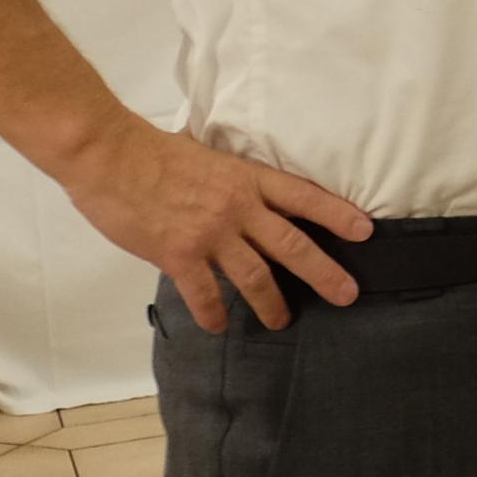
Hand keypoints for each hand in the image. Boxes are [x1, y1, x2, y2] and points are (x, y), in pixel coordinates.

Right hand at [59, 114, 373, 333]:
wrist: (110, 156)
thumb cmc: (154, 151)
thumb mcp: (208, 154)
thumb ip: (230, 176)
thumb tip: (239, 186)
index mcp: (247, 178)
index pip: (304, 196)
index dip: (337, 214)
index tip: (365, 231)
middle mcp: (238, 208)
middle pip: (292, 244)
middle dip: (324, 272)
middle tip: (348, 294)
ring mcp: (209, 234)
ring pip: (254, 276)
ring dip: (271, 302)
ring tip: (282, 321)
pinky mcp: (178, 255)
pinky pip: (204, 293)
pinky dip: (213, 313)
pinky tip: (219, 326)